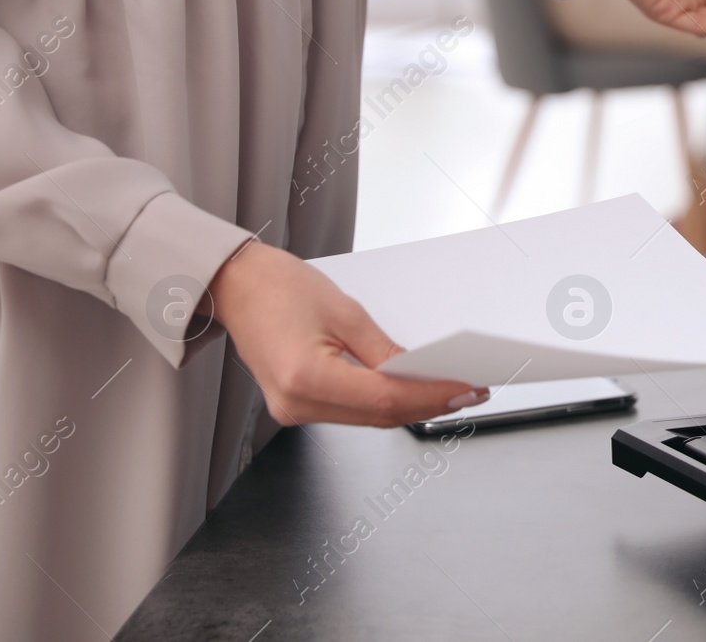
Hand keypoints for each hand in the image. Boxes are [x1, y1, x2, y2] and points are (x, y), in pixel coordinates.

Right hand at [209, 241, 485, 426]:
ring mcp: (293, 410)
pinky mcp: (297, 405)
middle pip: (380, 416)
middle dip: (430, 403)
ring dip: (411, 406)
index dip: (432, 396)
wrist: (234, 286)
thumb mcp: (345, 311)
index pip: (386, 400)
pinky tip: (413, 391)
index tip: (467, 389)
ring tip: (451, 390)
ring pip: (369, 419)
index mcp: (305, 378)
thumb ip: (386, 350)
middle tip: (471, 390)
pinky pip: (352, 412)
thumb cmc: (279, 287)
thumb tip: (424, 374)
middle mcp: (296, 404)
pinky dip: (385, 403)